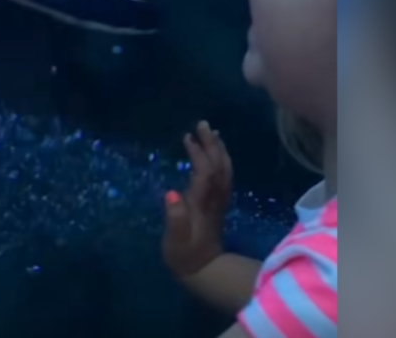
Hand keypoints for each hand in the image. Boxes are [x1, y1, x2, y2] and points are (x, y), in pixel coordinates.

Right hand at [162, 120, 233, 277]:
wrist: (205, 271)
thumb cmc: (184, 256)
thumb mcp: (174, 242)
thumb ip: (174, 219)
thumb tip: (171, 193)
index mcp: (201, 204)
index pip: (204, 173)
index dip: (198, 154)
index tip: (188, 136)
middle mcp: (214, 199)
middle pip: (217, 166)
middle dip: (211, 144)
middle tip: (203, 124)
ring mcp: (219, 201)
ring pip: (224, 170)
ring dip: (219, 150)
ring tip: (212, 133)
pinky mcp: (219, 204)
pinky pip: (223, 176)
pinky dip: (220, 161)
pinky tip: (215, 154)